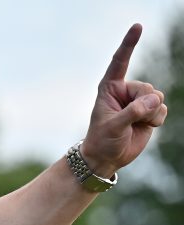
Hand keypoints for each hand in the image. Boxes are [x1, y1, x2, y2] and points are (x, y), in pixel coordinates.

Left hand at [81, 24, 168, 176]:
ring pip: (157, 98)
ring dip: (150, 114)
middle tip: (129, 120)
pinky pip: (163, 109)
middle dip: (143, 106)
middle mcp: (125, 90)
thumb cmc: (102, 141)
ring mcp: (138, 100)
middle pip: (148, 88)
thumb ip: (132, 112)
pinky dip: (156, 120)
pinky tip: (144, 126)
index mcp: (109, 88)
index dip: (129, 44)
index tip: (138, 26)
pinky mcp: (149, 110)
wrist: (107, 157)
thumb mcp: (113, 127)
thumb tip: (153, 101)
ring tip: (134, 125)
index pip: (120, 62)